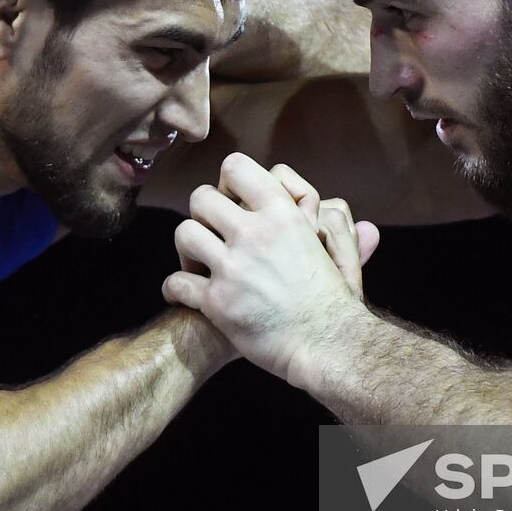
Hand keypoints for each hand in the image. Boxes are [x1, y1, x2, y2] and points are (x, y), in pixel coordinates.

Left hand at [162, 154, 377, 386]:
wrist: (329, 343)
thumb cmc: (335, 299)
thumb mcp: (337, 248)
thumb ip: (332, 222)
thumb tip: (332, 203)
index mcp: (283, 213)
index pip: (236, 167)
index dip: (227, 182)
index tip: (233, 202)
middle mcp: (255, 234)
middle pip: (201, 198)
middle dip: (202, 216)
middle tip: (212, 236)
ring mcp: (233, 267)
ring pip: (184, 234)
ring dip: (187, 250)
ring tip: (198, 264)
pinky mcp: (218, 302)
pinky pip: (176, 283)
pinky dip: (175, 289)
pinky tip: (183, 295)